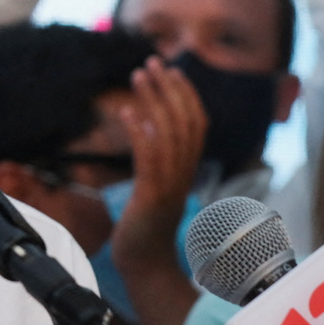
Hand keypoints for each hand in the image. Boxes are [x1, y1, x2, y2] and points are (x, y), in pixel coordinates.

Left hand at [111, 57, 205, 268]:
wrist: (144, 263)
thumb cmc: (144, 223)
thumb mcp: (154, 184)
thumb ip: (157, 158)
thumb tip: (149, 126)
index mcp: (187, 168)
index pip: (196, 122)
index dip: (186, 93)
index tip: (171, 69)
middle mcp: (184, 172)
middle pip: (185, 121)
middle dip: (169, 87)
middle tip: (151, 61)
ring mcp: (170, 184)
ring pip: (169, 133)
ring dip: (154, 100)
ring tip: (138, 75)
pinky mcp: (152, 197)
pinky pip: (150, 159)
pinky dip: (141, 132)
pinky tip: (127, 112)